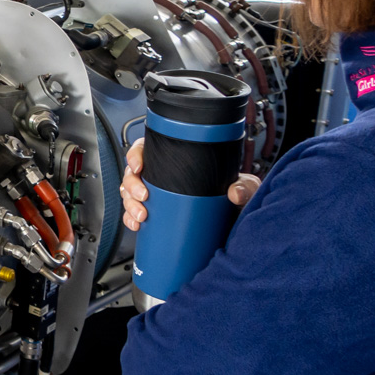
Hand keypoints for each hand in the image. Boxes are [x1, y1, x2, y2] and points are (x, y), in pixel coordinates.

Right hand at [120, 139, 259, 231]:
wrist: (235, 225)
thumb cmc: (236, 200)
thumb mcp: (244, 188)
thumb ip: (245, 187)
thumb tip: (234, 193)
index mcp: (177, 162)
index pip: (147, 149)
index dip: (135, 154)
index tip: (138, 166)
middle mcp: (163, 177)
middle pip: (133, 174)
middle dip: (131, 185)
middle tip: (143, 196)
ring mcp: (157, 197)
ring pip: (129, 194)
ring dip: (129, 204)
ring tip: (142, 216)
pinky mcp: (156, 215)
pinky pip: (133, 214)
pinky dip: (130, 219)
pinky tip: (137, 225)